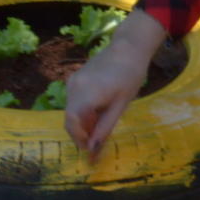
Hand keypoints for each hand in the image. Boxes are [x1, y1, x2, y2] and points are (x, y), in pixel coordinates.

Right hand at [64, 39, 147, 160]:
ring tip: (100, 123)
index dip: (78, 138)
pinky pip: (73, 101)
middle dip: (80, 133)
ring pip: (71, 110)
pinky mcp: (74, 78)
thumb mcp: (121, 106)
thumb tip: (92, 151)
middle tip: (96, 141)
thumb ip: (104, 128)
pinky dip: (82, 111)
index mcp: (87, 93)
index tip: (90, 148)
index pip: (72, 123)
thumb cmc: (130, 76)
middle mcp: (74, 86)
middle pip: (70, 118)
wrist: (128, 49)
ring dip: (82, 123)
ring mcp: (72, 81)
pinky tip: (97, 110)